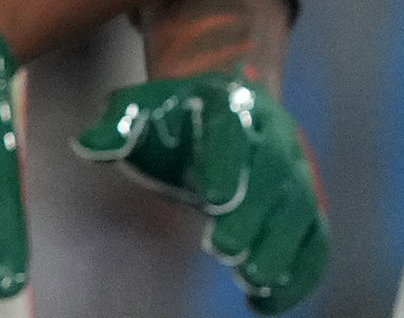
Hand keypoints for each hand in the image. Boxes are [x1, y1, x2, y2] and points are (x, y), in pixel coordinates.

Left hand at [75, 74, 329, 312]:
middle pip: (274, 178)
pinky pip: (316, 244)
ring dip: (280, 250)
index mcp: (231, 106)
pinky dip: (299, 276)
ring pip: (301, 213)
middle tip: (224, 251)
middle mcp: (275, 138)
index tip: (212, 200)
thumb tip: (88, 145)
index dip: (227, 166)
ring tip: (251, 280)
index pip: (234, 133)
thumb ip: (117, 126)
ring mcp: (298, 174)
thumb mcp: (141, 109)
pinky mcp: (310, 209)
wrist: (225, 112)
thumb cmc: (174, 119)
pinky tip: (264, 304)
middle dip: (252, 216)